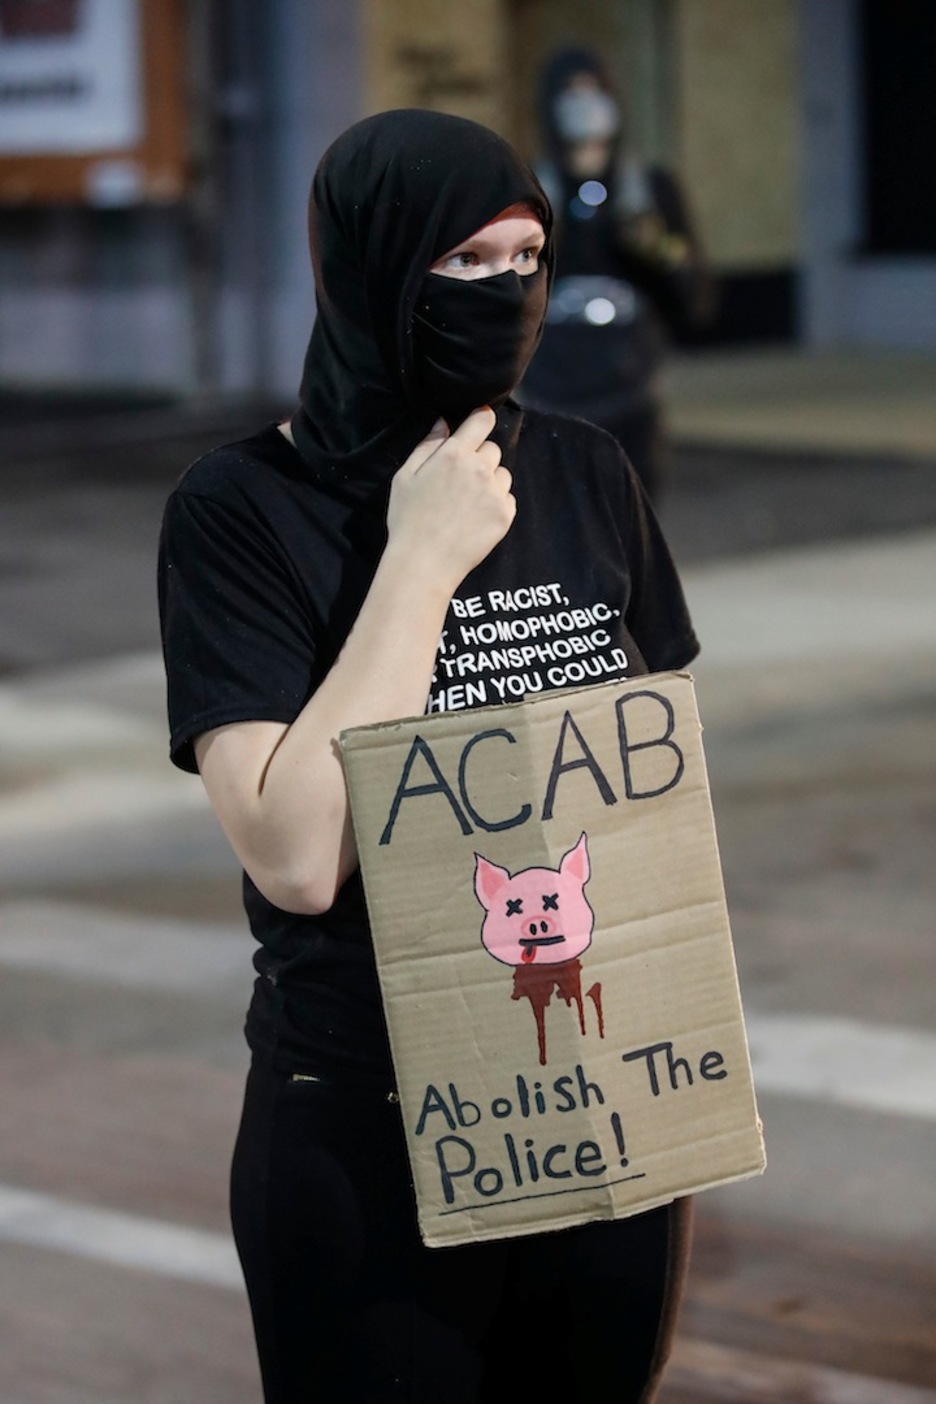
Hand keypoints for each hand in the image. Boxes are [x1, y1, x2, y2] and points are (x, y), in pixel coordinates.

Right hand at [386, 406, 515, 593]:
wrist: (424, 563)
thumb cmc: (408, 519)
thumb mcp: (405, 477)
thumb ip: (427, 445)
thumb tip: (444, 423)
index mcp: (454, 454)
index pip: (483, 420)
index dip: (482, 418)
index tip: (479, 423)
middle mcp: (480, 468)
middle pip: (493, 449)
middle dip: (480, 458)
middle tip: (461, 480)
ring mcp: (496, 492)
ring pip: (503, 474)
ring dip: (490, 481)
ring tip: (468, 502)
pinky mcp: (505, 515)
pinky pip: (508, 498)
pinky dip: (496, 503)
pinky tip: (476, 517)